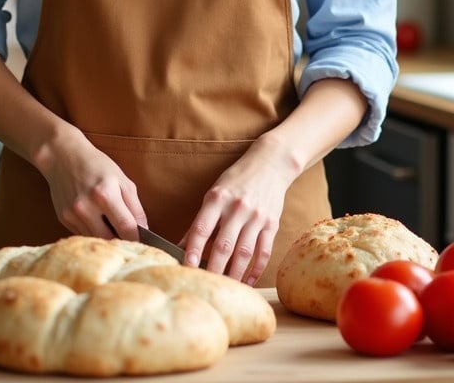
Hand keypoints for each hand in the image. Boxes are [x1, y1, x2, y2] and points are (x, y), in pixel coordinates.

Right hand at [36, 121, 146, 240]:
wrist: (63, 155)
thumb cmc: (96, 165)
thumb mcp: (121, 179)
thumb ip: (135, 207)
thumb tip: (144, 231)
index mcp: (106, 195)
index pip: (127, 229)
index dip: (138, 239)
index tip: (143, 242)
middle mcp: (87, 208)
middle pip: (111, 240)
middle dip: (121, 240)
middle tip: (127, 234)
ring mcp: (73, 215)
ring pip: (96, 240)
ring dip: (106, 237)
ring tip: (110, 225)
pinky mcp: (63, 219)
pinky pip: (83, 234)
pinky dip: (93, 231)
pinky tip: (95, 220)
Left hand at [179, 133, 293, 285]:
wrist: (270, 164)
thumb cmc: (237, 180)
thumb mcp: (214, 193)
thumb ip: (201, 220)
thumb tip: (182, 246)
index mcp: (218, 198)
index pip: (202, 228)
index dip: (193, 249)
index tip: (187, 267)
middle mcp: (238, 208)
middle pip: (224, 245)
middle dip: (214, 269)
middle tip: (206, 287)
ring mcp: (256, 217)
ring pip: (244, 253)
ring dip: (234, 274)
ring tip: (226, 290)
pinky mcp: (272, 224)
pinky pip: (264, 252)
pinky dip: (256, 270)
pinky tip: (248, 281)